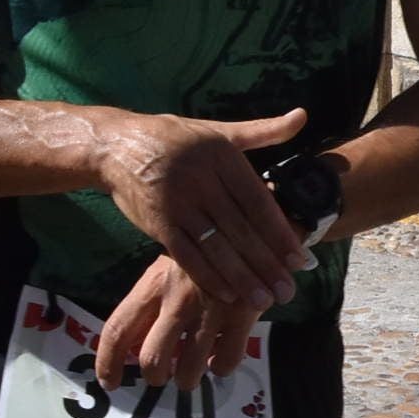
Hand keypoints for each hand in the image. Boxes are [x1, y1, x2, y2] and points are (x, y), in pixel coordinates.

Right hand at [89, 105, 310, 309]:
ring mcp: (178, 204)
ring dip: (242, 277)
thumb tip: (302, 117)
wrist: (116, 146)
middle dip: (267, 264)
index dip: (280, 233)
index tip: (301, 259)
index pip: (259, 202)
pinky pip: (186, 255)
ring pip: (216, 247)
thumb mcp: (219, 130)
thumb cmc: (175, 139)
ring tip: (264, 300)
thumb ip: (262, 131)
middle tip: (289, 291)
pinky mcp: (157, 223)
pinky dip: (207, 276)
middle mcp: (202, 181)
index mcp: (223, 157)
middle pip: (241, 230)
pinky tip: (227, 295)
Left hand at [96, 252, 264, 391]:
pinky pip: (226, 360)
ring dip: (188, 378)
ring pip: (189, 369)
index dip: (107, 363)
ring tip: (192, 373)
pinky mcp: (242, 315)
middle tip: (162, 376)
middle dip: (155, 376)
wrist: (252, 224)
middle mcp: (177, 300)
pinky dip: (220, 366)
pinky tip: (220, 358)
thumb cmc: (205, 246)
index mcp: (153, 284)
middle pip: (152, 358)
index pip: (118, 329)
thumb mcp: (169, 265)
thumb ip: (152, 301)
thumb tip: (135, 341)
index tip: (109, 382)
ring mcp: (210, 309)